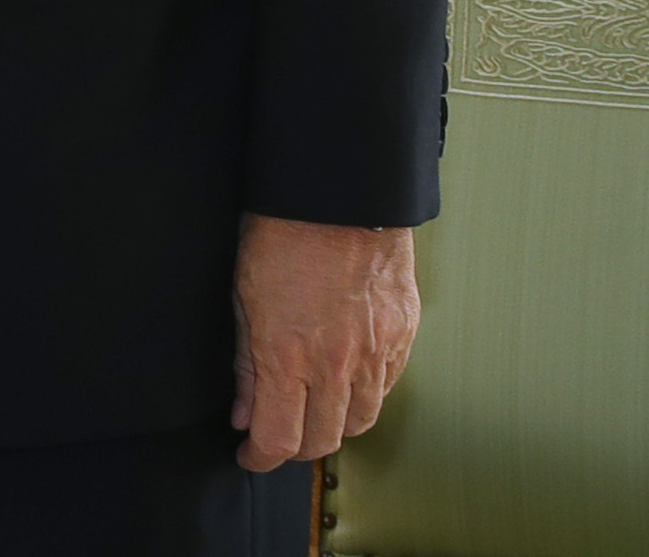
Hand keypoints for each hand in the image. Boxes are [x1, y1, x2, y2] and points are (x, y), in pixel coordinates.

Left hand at [231, 215, 417, 470]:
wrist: (340, 189)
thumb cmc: (282, 232)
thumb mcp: (244, 295)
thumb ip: (246, 363)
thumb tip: (244, 413)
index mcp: (289, 357)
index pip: (279, 441)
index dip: (260, 458)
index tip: (249, 455)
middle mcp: (338, 364)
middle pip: (323, 441)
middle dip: (295, 447)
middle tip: (278, 434)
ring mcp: (377, 350)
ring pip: (361, 421)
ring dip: (334, 425)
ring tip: (313, 408)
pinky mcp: (404, 333)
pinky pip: (387, 385)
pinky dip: (365, 394)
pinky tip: (346, 378)